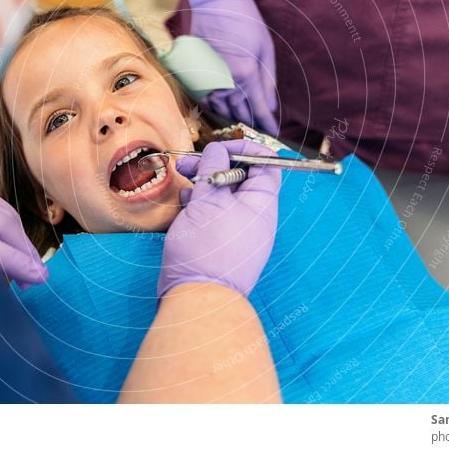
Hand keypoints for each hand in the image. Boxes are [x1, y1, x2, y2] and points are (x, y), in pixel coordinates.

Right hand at [158, 140, 281, 297]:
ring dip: (204, 185)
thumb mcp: (208, 200)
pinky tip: (185, 205)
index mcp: (262, 203)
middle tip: (188, 164)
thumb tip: (217, 151)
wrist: (199, 300)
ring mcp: (239, 231)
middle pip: (241, 178)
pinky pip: (215, 216)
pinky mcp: (222, 244)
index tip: (218, 148)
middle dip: (215, 165)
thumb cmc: (206, 250)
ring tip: (183, 183)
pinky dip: (201, 206)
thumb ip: (213, 170)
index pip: (265, 164)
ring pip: (225, 196)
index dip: (243, 149)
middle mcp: (255, 216)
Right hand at [182, 0, 278, 134]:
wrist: (216, 1)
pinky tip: (224, 108)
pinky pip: (207, 99)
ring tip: (244, 121)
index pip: (258, 108)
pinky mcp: (197, 74)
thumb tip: (270, 105)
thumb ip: (268, 80)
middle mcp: (225, 81)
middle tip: (260, 130)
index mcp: (246, 74)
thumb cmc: (245, 20)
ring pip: (221, 108)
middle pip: (240, 112)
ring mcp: (208, 78)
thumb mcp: (265, 48)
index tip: (274, 131)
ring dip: (234, 116)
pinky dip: (217, 106)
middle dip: (252, 122)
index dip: (267, 122)